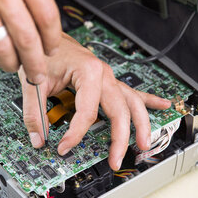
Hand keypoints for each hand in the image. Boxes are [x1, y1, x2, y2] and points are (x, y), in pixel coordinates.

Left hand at [19, 33, 170, 169]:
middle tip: (116, 159)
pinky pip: (134, 93)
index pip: (87, 112)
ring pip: (133, 103)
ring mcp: (110, 79)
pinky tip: (163, 106)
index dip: (75, 134)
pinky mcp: (110, 83)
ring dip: (141, 124)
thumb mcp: (35, 83)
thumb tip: (39, 140)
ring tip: (144, 143)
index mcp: (88, 72)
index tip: (64, 147)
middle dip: (120, 138)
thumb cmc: (47, 55)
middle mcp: (104, 75)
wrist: (50, 38)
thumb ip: (34, 113)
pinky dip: (150, 101)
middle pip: (120, 110)